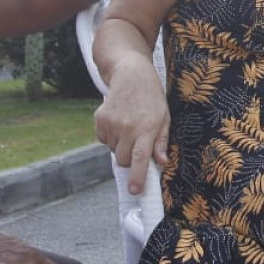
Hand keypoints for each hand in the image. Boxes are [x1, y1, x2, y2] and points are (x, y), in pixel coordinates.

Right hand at [94, 65, 169, 195]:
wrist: (130, 73)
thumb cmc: (151, 97)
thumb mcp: (163, 117)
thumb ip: (161, 141)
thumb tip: (161, 162)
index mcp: (146, 128)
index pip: (140, 158)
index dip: (137, 177)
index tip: (134, 190)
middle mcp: (128, 127)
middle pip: (124, 160)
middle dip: (130, 160)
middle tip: (137, 145)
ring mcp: (112, 123)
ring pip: (114, 150)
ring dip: (121, 146)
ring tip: (129, 128)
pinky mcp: (100, 119)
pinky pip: (104, 140)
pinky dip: (110, 137)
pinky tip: (118, 122)